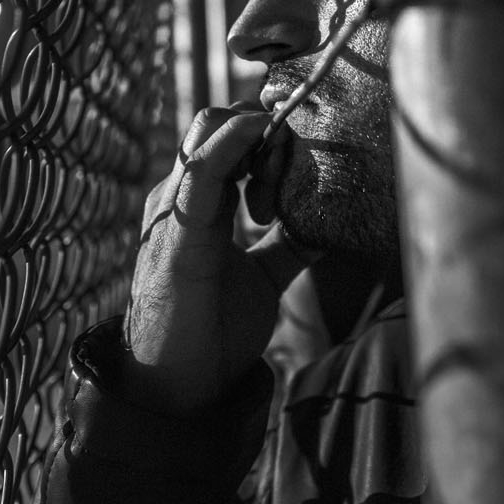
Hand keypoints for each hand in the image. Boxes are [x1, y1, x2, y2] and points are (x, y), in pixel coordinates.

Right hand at [123, 106, 309, 415]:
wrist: (178, 382)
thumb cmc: (212, 328)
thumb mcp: (263, 278)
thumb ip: (287, 248)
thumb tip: (327, 229)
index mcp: (198, 201)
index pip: (228, 137)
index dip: (267, 130)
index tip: (306, 144)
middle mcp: (181, 193)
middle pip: (217, 122)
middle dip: (264, 122)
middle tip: (299, 155)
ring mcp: (176, 206)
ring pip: (208, 130)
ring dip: (257, 132)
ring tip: (287, 162)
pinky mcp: (179, 229)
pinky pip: (202, 169)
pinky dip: (232, 142)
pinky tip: (259, 129)